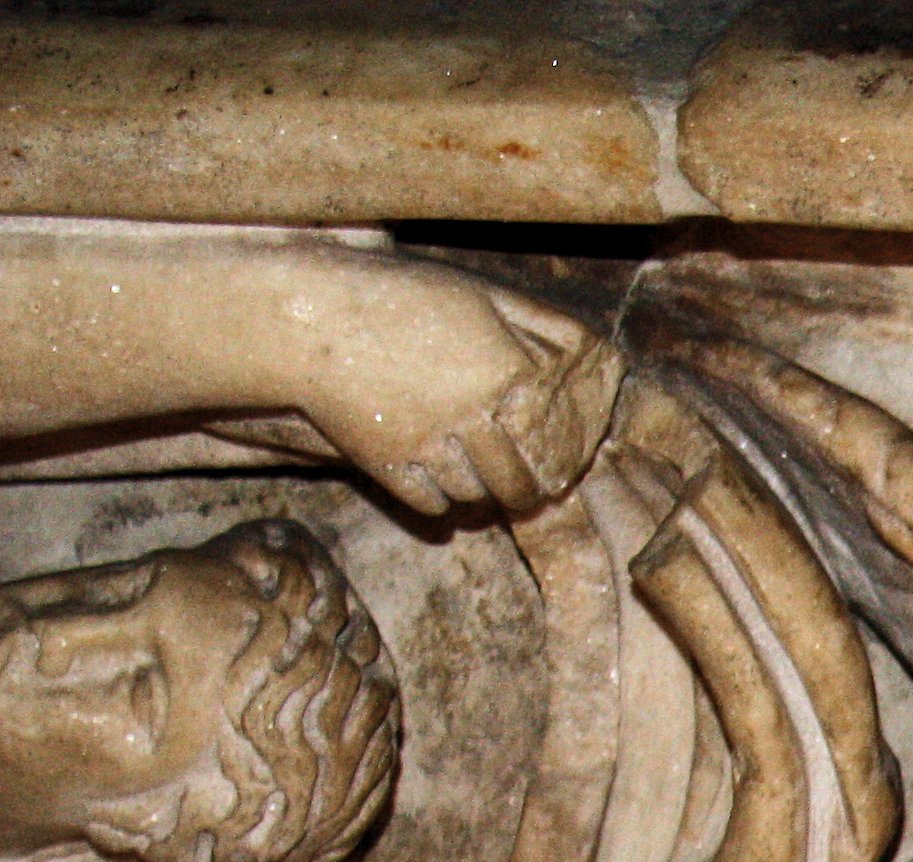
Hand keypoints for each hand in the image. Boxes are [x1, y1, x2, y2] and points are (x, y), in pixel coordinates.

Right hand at [305, 276, 618, 518]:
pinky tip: (436, 485)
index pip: (551, 439)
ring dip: (479, 495)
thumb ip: (537, 325)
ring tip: (477, 483)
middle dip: (523, 495)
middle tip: (524, 497)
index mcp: (508, 369)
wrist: (310, 318)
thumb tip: (591, 348)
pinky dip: (438, 502)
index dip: (556, 461)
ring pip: (475, 496)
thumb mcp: (478, 294)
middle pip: (517, 482)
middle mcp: (477, 411)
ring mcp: (431, 441)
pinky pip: (431, 504)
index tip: (557, 472)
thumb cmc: (400, 298)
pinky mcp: (388, 462)